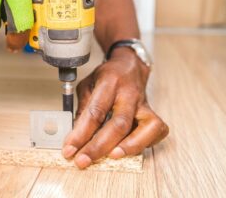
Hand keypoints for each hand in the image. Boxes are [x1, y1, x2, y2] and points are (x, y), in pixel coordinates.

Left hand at [62, 47, 168, 168]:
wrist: (130, 65)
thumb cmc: (107, 77)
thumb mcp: (88, 85)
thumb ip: (83, 108)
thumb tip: (75, 136)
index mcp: (109, 83)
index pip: (95, 112)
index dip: (81, 134)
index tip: (69, 149)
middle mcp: (129, 94)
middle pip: (119, 123)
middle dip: (99, 146)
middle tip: (83, 160)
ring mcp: (144, 104)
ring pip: (145, 128)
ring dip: (129, 147)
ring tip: (111, 157)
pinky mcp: (153, 112)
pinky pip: (156, 130)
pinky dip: (145, 143)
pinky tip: (130, 149)